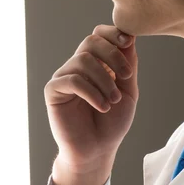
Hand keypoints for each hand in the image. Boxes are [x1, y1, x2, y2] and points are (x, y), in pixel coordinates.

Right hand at [44, 25, 138, 170]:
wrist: (97, 151)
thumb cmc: (111, 122)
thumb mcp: (128, 91)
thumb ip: (128, 64)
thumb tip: (130, 36)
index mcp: (96, 62)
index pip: (99, 34)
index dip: (113, 33)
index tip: (128, 42)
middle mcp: (78, 65)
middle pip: (91, 41)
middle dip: (113, 55)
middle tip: (126, 76)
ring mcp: (64, 76)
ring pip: (83, 60)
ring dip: (104, 80)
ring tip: (113, 100)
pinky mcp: (53, 90)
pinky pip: (72, 80)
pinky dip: (92, 92)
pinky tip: (102, 106)